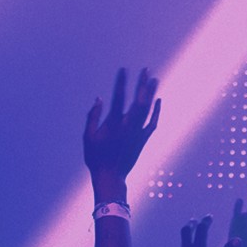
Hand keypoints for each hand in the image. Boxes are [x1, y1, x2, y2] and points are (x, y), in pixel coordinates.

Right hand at [82, 66, 160, 202]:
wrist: (110, 177)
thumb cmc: (96, 157)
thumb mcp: (88, 136)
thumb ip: (93, 116)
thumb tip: (98, 99)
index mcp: (113, 123)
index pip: (118, 97)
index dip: (122, 82)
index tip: (124, 69)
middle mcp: (128, 126)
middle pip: (138, 100)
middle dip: (142, 83)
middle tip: (146, 70)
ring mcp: (137, 133)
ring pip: (147, 109)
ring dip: (151, 93)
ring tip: (154, 80)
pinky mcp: (143, 139)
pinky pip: (152, 123)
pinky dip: (156, 111)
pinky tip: (158, 101)